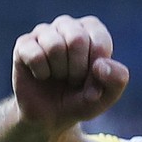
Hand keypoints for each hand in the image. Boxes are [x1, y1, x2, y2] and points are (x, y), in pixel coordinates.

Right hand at [12, 15, 130, 131]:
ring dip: (60, 71)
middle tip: (74, 79)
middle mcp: (67, 25)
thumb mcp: (107, 96)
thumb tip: (100, 65)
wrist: (51, 117)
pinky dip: (42, 73)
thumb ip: (117, 79)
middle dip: (78, 69)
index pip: (99, 40)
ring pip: (54, 46)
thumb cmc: (82, 100)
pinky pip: (35, 55)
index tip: (93, 78)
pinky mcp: (23, 44)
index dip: (97, 68)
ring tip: (58, 77)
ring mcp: (43, 33)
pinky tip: (41, 76)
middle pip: (77, 38)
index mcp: (91, 30)